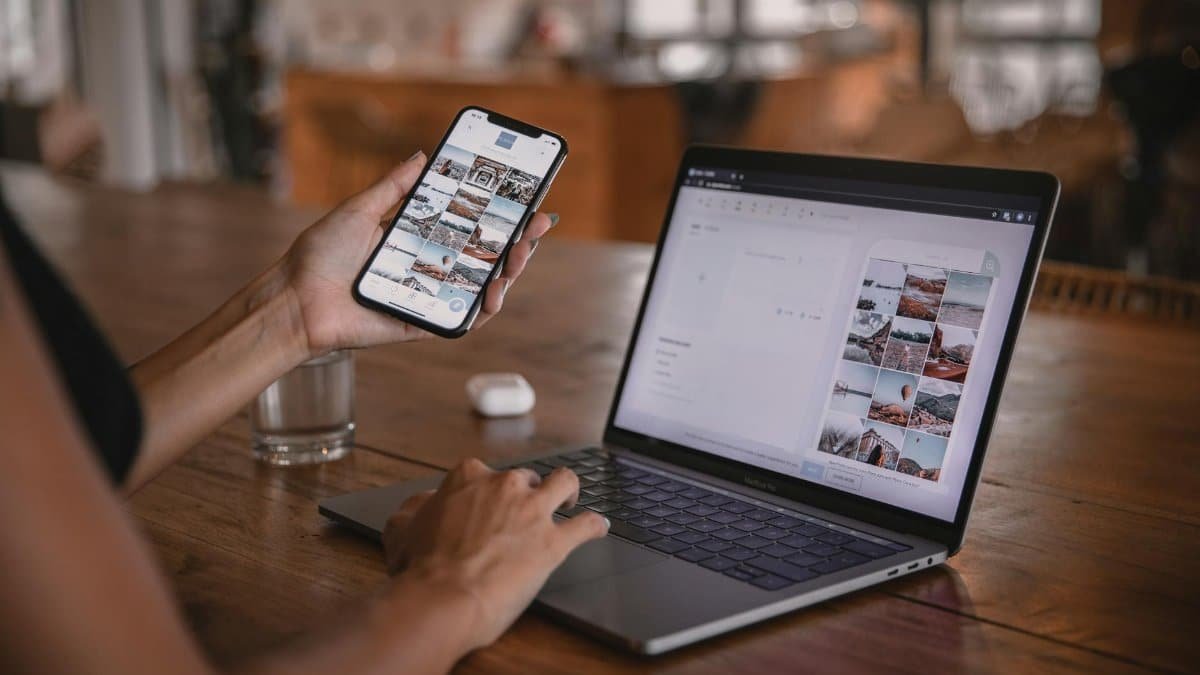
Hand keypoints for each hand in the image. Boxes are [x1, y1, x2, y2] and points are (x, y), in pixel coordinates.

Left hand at [279, 153, 555, 355]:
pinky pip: (462, 320)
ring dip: (508, 272)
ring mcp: (429, 297)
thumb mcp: (360, 209)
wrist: (296, 299)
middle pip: (484, 256)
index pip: (469, 226)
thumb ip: (394, 186)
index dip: (500, 216)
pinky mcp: (422, 323)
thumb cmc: (320, 255)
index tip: (526, 200)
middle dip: (517, 241)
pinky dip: (483, 310)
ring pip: (481, 287)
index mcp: (417, 240)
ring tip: (520, 255)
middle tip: (536, 225)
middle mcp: (428, 268)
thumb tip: (423, 156)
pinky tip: (495, 293)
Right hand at [383, 459, 608, 649]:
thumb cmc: (420, 569)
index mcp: (469, 478)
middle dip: (526, 492)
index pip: (485, 473)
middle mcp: (505, 486)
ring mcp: (533, 511)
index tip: (488, 503)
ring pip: (565, 484)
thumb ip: (417, 510)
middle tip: (523, 512)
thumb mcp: (403, 529)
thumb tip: (422, 505)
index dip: (487, 491)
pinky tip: (599, 527)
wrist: (442, 597)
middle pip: (526, 478)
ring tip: (569, 501)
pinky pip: (586, 525)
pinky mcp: (554, 542)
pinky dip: (595, 525)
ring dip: (569, 491)